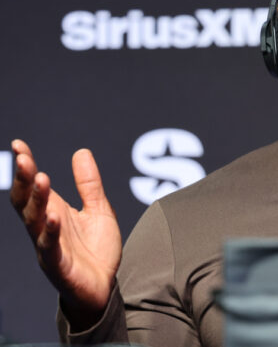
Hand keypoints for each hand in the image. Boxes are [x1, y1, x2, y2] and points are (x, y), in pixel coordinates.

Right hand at [9, 139, 121, 328]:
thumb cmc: (96, 250)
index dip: (26, 166)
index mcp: (53, 212)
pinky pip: (50, 247)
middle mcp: (45, 227)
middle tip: (22, 158)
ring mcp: (48, 246)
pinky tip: (54, 216)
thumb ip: (89, 185)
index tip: (19, 145)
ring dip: (37, 200)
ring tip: (42, 178)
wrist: (104, 288)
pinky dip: (51, 232)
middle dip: (23, 179)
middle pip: (26, 201)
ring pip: (35, 221)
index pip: (32, 186)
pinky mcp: (58, 265)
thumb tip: (81, 152)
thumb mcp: (98, 210)